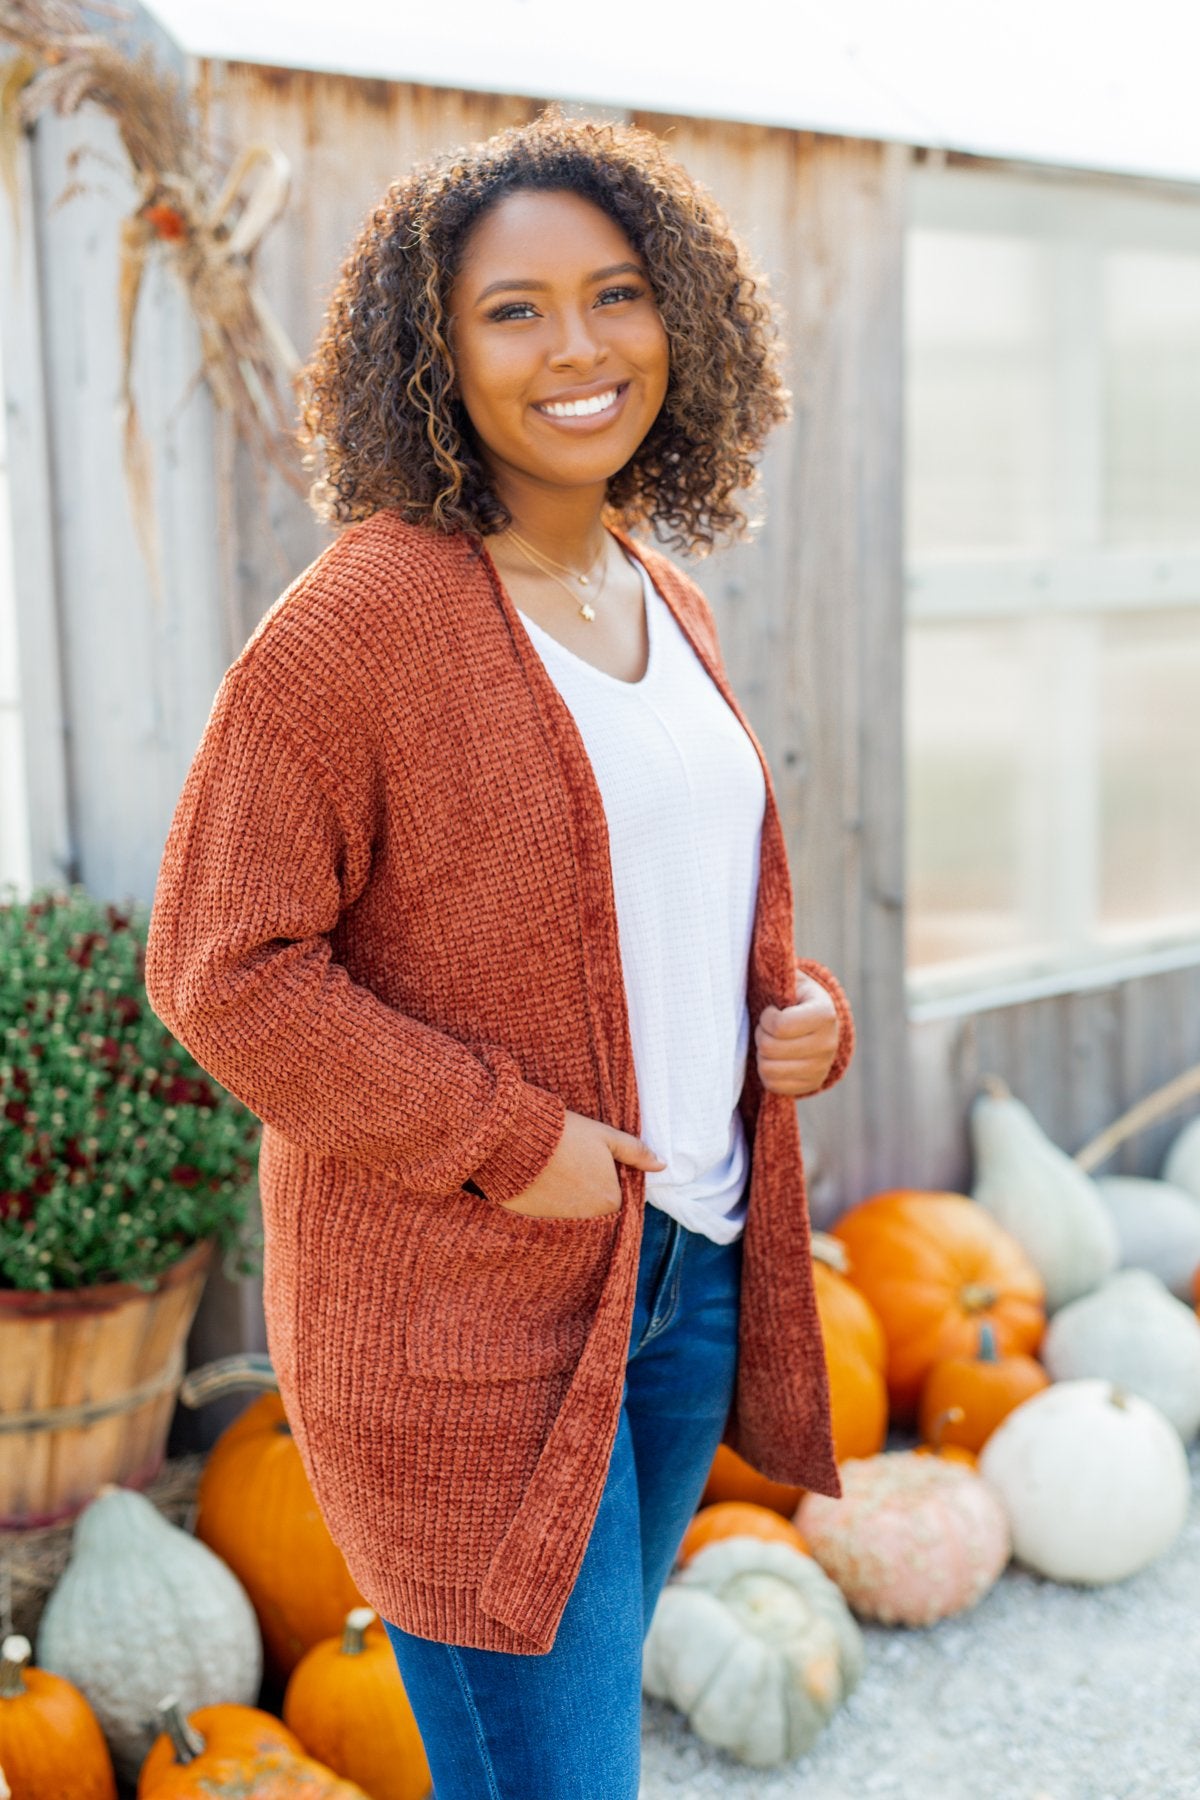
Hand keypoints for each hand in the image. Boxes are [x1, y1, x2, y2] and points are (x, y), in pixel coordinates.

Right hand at [497, 1109, 665, 1218]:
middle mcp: (588, 1219)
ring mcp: (559, 1224)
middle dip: (588, 1192)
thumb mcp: (605, 1136)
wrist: (514, 1138)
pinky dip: (546, 1205)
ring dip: (568, 1199)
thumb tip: (662, 1165)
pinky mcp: (534, 1223)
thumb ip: (636, 1152)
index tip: (593, 1163)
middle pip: (595, 1209)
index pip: (617, 1198)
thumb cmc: (564, 1134)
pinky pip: (547, 1218)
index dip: (607, 1179)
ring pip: (572, 1214)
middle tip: (573, 1167)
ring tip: (555, 1173)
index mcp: (610, 1200)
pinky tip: (540, 1183)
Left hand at [754, 970, 839, 1097]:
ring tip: (771, 1042)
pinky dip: (767, 1074)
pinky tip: (775, 1059)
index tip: (771, 1012)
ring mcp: (821, 1067)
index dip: (767, 1018)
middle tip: (768, 1028)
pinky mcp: (811, 1084)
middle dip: (762, 1036)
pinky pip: (774, 1086)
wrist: (820, 1027)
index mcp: (825, 1013)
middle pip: (770, 1049)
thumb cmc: (796, 999)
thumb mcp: (793, 982)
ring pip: (769, 1070)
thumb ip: (780, 972)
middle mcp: (828, 1043)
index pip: (780, 1025)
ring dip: (763, 1055)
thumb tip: (761, 939)